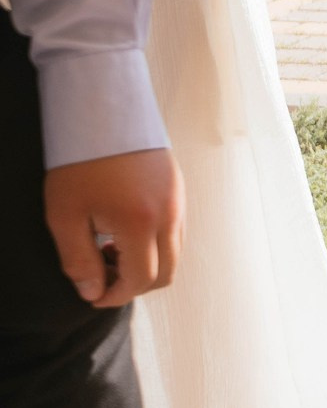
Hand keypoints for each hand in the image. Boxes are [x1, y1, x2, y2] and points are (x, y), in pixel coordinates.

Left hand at [44, 148, 180, 306]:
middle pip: (167, 272)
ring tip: (111, 250)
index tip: (93, 294)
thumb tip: (93, 291)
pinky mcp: (179, 188)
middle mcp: (170, 215)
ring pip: (175, 252)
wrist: (103, 112)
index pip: (140, 279)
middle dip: (136, 285)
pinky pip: (177, 229)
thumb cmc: (79, 164)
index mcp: (141, 223)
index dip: (116, 295)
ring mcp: (179, 200)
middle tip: (104, 276)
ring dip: (147, 263)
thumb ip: (79, 260)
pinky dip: (156, 243)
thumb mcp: (65, 216)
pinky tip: (125, 229)